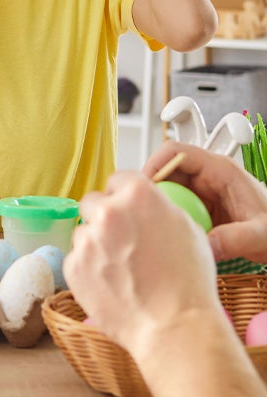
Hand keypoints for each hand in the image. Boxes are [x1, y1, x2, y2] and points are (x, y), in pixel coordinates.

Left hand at [64, 171, 220, 358]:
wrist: (174, 327)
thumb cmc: (189, 282)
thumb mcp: (185, 228)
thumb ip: (156, 207)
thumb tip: (141, 204)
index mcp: (137, 194)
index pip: (118, 179)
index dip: (124, 196)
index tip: (128, 210)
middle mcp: (107, 211)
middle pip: (93, 202)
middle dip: (104, 217)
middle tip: (122, 241)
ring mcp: (86, 239)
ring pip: (84, 232)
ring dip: (96, 245)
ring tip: (121, 271)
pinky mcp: (73, 265)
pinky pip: (76, 259)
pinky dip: (88, 270)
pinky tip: (111, 286)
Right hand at [142, 141, 266, 261]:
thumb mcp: (260, 235)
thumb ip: (234, 239)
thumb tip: (204, 244)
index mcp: (220, 169)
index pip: (175, 152)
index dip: (154, 164)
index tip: (142, 186)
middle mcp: (208, 175)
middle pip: (166, 170)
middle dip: (151, 188)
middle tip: (142, 209)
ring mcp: (203, 190)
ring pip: (168, 188)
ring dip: (159, 203)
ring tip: (154, 222)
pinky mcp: (201, 205)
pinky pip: (175, 204)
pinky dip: (169, 215)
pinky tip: (169, 231)